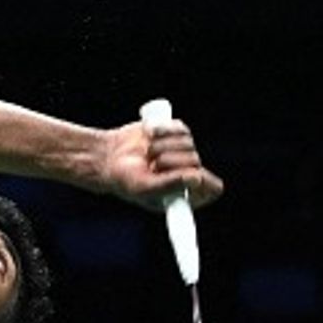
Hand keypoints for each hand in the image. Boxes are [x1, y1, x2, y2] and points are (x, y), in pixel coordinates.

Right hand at [101, 119, 223, 210]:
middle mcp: (188, 173)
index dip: (204, 182)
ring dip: (162, 147)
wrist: (110, 156)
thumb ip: (169, 186)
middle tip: (152, 166)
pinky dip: (162, 131)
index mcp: (184, 194)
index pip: (212, 189)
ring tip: (147, 154)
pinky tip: (149, 137)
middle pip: (196, 163)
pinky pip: (179, 128)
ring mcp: (184, 151)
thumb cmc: (125, 179)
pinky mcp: (177, 132)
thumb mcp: (144, 188)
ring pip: (187, 143)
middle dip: (170, 162)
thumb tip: (197, 178)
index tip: (190, 177)